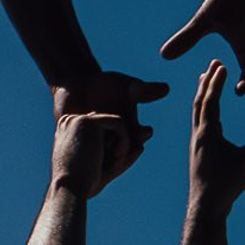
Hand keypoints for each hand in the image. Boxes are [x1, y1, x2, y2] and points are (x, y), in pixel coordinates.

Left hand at [51, 67, 169, 164]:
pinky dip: (84, 153)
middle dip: (121, 153)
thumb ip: (143, 90)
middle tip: (121, 146)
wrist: (78, 86)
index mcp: (130, 131)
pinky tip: (84, 143)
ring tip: (102, 143)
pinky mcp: (78, 145)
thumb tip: (166, 89)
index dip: (141, 140)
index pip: (139, 142)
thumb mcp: (126, 86)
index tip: (144, 130)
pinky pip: (82, 158)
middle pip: (121, 157)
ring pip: (101, 161)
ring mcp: (95, 145)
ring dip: (102, 156)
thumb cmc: (106, 84)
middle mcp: (113, 142)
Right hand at [52, 107, 139, 197]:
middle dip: (118, 145)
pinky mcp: (88, 121)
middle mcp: (69, 122)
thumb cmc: (85, 182)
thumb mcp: (110, 163)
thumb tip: (149, 130)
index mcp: (67, 131)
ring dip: (122, 144)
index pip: (102, 130)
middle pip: (109, 126)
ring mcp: (77, 119)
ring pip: (116, 123)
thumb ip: (128, 147)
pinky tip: (117, 156)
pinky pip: (119, 123)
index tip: (106, 167)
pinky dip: (124, 141)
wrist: (71, 189)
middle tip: (113, 166)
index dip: (111, 148)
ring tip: (115, 162)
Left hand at [186, 58, 244, 213]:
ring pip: (197, 114)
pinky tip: (208, 115)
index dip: (215, 82)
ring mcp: (197, 144)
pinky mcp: (200, 153)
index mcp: (208, 133)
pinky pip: (199, 125)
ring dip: (202, 95)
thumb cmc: (225, 184)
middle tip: (212, 64)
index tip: (219, 64)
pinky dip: (203, 112)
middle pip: (200, 102)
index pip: (210, 101)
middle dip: (207, 82)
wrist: (206, 208)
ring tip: (205, 82)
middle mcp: (198, 136)